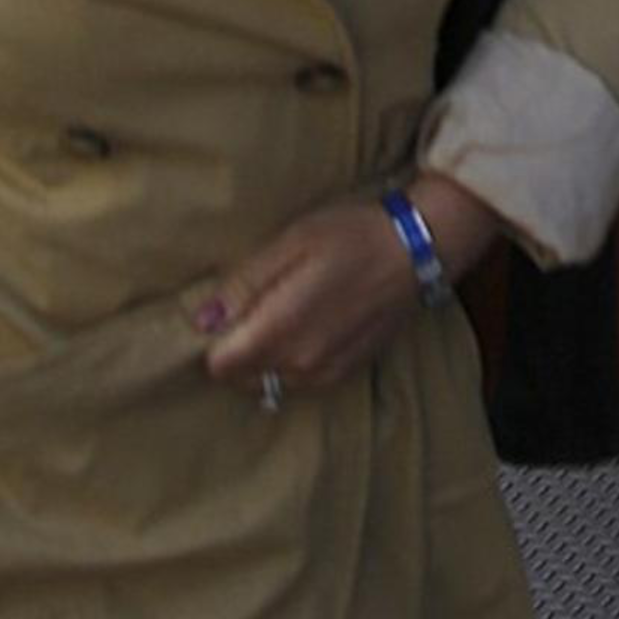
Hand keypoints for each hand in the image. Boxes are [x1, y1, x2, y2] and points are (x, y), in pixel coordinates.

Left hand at [190, 176, 502, 401]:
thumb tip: (203, 320)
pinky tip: (306, 325)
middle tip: (254, 304)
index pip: (220, 364)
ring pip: (268, 382)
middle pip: (240, 377)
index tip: (224, 309)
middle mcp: (301, 363)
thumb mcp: (293, 241)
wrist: (415, 250)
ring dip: (263, 357)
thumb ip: (247, 284)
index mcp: (283, 329)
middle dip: (237, 348)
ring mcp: (324, 374)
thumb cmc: (351, 235)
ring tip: (281, 312)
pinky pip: (297, 382)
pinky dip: (290, 361)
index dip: (214, 337)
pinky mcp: (343, 375)